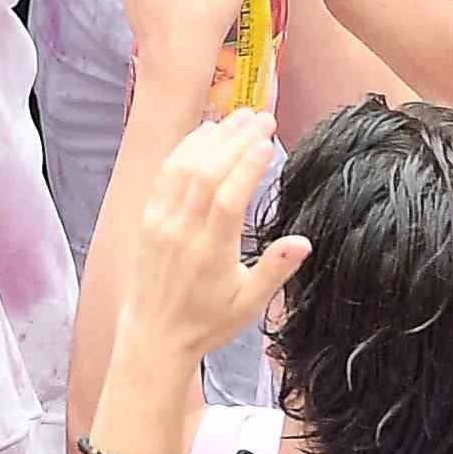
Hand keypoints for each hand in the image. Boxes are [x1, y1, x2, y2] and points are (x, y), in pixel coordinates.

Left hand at [119, 106, 301, 357]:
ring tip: (239, 117)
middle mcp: (182, 230)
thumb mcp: (248, 305)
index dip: (247, 165)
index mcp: (210, 252)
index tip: (268, 140)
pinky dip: (185, 149)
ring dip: (212, 138)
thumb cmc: (206, 323)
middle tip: (262, 118)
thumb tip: (304, 241)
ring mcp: (161, 220)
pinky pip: (165, 174)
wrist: (153, 336)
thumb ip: (275, 271)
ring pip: (185, 167)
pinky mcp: (148, 217)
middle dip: (236, 140)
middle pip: (208, 173)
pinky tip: (205, 134)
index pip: (228, 198)